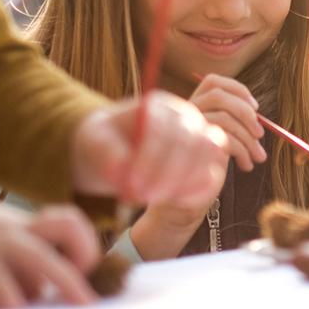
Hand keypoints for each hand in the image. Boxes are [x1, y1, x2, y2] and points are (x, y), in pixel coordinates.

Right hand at [0, 190, 99, 308]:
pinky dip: (10, 294)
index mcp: (24, 223)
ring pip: (39, 256)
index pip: (69, 220)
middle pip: (65, 231)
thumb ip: (18, 262)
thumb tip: (37, 293)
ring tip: (79, 303)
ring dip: (65, 280)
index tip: (83, 267)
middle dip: (88, 258)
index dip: (84, 242)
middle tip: (94, 295)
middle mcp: (16, 229)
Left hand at [69, 90, 227, 204]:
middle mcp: (184, 116)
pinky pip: (212, 172)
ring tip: (156, 200)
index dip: (150, 157)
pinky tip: (173, 202)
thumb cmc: (105, 142)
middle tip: (143, 197)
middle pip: (191, 139)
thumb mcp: (95, 142)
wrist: (115, 146)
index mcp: (157, 106)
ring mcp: (200, 135)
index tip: (131, 184)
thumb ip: (108, 152)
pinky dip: (197, 189)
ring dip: (184, 181)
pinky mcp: (205, 158)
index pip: (163, 127)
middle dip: (169, 172)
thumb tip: (123, 168)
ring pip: (208, 152)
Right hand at [189, 74, 264, 172]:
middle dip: (246, 113)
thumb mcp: (220, 138)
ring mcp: (186, 129)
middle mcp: (186, 114)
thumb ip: (233, 122)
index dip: (237, 89)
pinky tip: (246, 165)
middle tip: (260, 134)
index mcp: (191, 106)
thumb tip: (259, 119)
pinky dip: (243, 152)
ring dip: (249, 140)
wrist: (185, 195)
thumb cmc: (207, 164)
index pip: (212, 82)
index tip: (255, 107)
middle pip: (219, 96)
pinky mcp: (193, 147)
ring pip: (224, 118)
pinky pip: (225, 140)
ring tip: (259, 157)